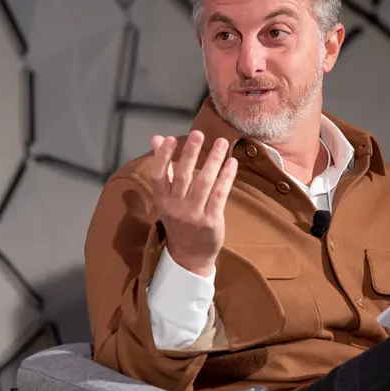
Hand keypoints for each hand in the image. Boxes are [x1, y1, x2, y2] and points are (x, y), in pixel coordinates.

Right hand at [146, 131, 237, 276]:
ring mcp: (194, 215)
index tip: (169, 139)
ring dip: (214, 161)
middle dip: (191, 154)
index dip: (163, 157)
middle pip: (183, 176)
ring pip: (204, 183)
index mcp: (162, 200)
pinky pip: (220, 194)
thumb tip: (157, 138)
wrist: (189, 256)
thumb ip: (164, 167)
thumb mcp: (166, 197)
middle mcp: (176, 207)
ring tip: (222, 142)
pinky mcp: (212, 220)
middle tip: (198, 133)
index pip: (159, 176)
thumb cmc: (178, 220)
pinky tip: (232, 162)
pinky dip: (226, 177)